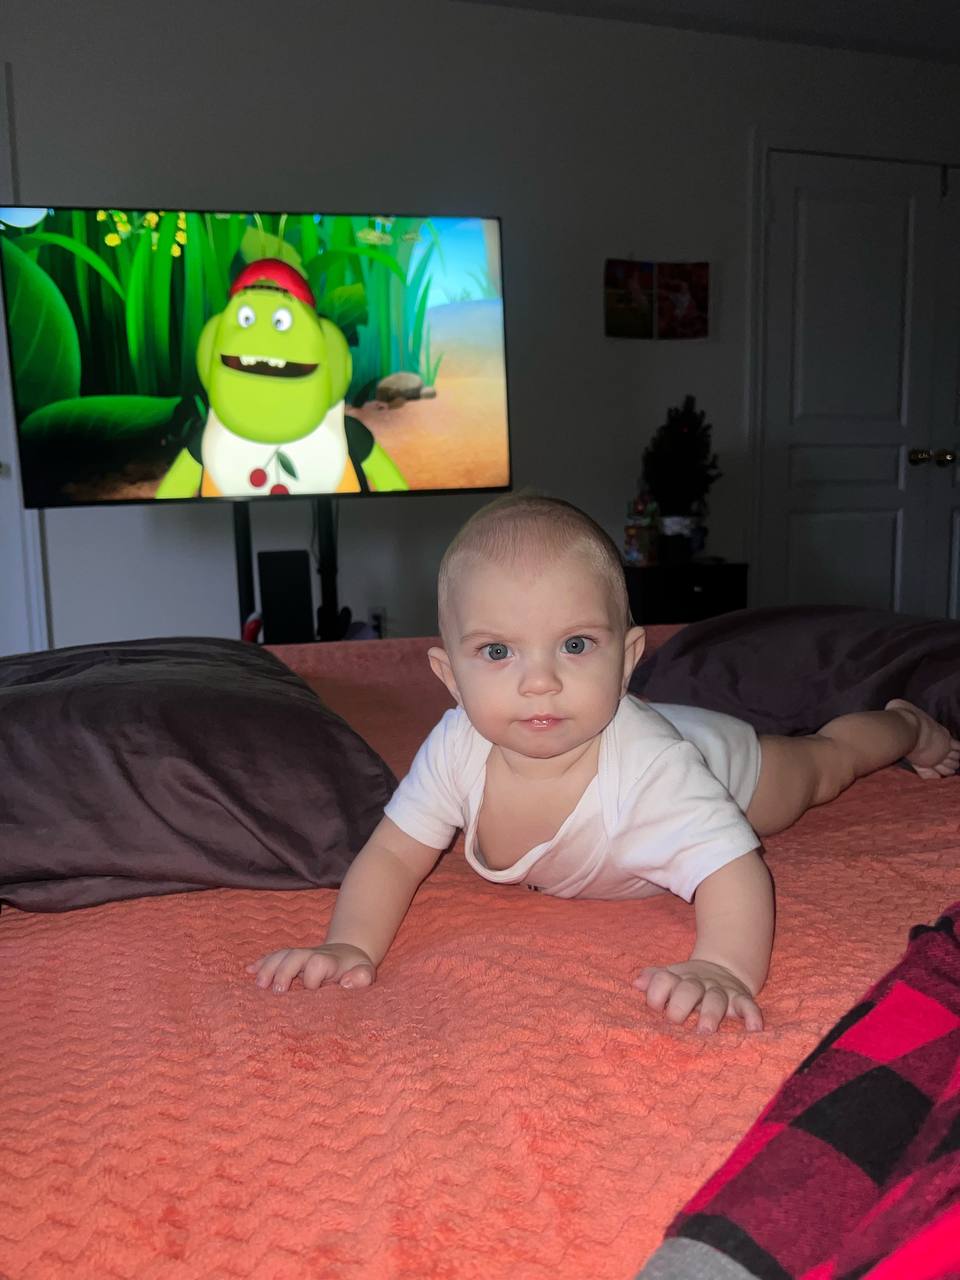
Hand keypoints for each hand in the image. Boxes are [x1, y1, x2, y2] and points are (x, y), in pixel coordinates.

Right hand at [246, 943, 375, 993]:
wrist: (348, 954)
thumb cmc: (355, 970)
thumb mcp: (366, 973)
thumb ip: (362, 977)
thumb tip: (345, 983)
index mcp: (330, 961)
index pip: (318, 963)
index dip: (312, 977)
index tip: (313, 992)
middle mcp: (311, 955)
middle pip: (295, 956)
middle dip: (284, 971)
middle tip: (278, 991)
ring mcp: (300, 956)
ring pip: (282, 955)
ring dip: (268, 967)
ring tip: (259, 984)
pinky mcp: (291, 959)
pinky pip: (274, 957)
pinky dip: (261, 963)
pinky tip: (248, 971)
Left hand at [633, 959, 763, 1032]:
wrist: (723, 968)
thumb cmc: (688, 982)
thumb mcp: (671, 977)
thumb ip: (654, 979)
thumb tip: (636, 983)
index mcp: (678, 978)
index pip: (663, 979)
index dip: (657, 993)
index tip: (655, 1007)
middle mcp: (699, 983)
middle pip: (689, 989)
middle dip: (681, 1004)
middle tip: (675, 1020)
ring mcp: (720, 990)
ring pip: (716, 999)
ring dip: (710, 1014)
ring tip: (706, 1030)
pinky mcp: (740, 998)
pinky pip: (748, 1005)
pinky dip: (752, 1016)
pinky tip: (754, 1029)